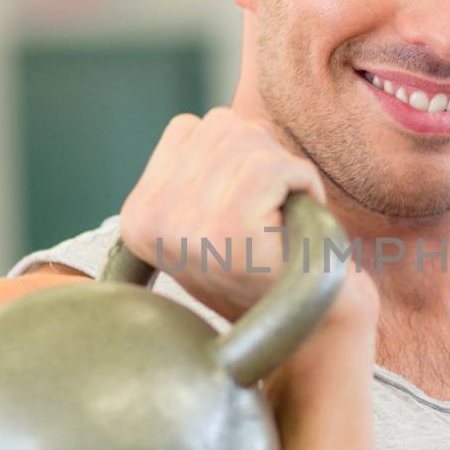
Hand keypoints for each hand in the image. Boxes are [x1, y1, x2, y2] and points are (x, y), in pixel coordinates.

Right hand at [120, 108, 337, 324]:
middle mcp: (150, 219)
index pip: (188, 128)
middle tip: (270, 218)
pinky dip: (303, 183)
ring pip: (249, 139)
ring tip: (281, 223)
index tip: (244, 209)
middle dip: (261, 160)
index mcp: (138, 215)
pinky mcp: (228, 227)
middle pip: (221, 125)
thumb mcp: (212, 212)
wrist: (311, 328)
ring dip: (284, 173)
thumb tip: (213, 122)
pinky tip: (297, 225)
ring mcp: (186, 225)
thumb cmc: (270, 265)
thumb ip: (199, 164)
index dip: (233, 157)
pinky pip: (276, 165)